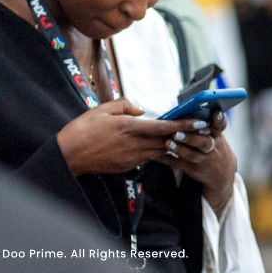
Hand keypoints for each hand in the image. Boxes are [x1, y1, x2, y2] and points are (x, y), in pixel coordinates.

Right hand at [57, 99, 196, 175]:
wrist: (68, 156)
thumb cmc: (82, 130)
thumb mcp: (102, 109)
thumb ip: (125, 105)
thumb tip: (142, 110)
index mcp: (129, 127)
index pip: (164, 127)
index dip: (184, 125)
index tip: (200, 122)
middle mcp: (134, 144)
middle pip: (167, 141)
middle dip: (186, 137)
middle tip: (203, 132)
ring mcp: (132, 158)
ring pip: (160, 152)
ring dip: (174, 146)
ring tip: (189, 140)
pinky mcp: (128, 167)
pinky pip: (148, 159)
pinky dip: (158, 153)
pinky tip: (164, 148)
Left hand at [159, 110, 236, 212]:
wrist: (221, 174)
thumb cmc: (214, 146)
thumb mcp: (216, 136)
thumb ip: (206, 124)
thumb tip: (188, 107)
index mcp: (217, 136)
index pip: (220, 126)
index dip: (218, 119)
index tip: (215, 112)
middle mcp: (211, 147)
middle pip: (203, 142)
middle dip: (191, 137)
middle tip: (177, 133)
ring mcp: (202, 160)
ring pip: (191, 155)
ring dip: (179, 149)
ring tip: (168, 143)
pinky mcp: (192, 169)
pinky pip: (177, 164)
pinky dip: (166, 159)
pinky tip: (156, 154)